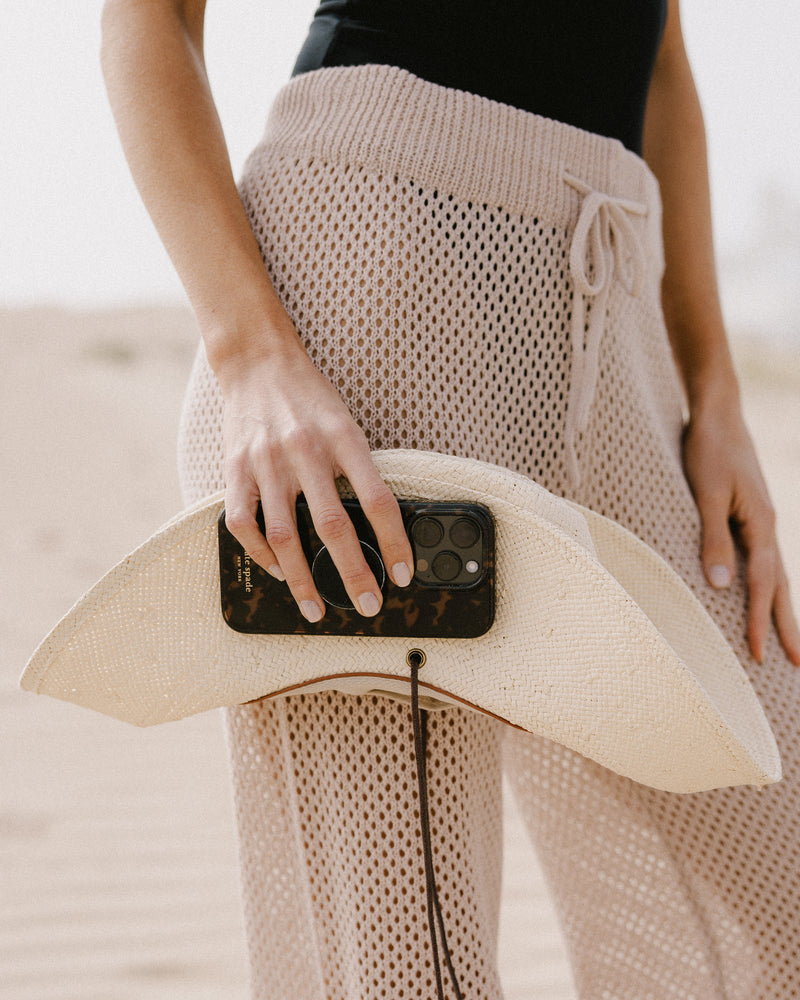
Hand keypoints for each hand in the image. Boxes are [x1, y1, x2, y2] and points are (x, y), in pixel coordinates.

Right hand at [218, 336, 413, 622]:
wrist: (258, 362)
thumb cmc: (310, 399)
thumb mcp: (347, 423)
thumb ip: (359, 469)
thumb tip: (380, 524)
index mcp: (344, 438)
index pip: (377, 500)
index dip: (394, 542)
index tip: (403, 574)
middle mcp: (305, 451)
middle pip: (333, 527)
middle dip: (353, 575)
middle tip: (367, 605)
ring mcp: (267, 463)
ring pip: (286, 537)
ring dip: (302, 581)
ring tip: (316, 608)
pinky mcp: (236, 470)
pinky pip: (245, 524)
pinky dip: (261, 555)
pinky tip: (278, 571)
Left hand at [683, 394, 799, 664]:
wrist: (717, 414)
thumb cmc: (708, 450)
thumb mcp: (706, 493)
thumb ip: (712, 538)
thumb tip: (720, 586)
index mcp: (760, 524)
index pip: (762, 584)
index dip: (760, 621)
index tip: (761, 656)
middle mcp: (766, 527)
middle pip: (779, 586)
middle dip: (786, 625)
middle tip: (798, 663)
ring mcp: (760, 521)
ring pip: (773, 574)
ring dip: (779, 607)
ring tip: (787, 639)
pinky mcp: (748, 515)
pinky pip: (760, 559)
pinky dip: (764, 584)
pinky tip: (760, 594)